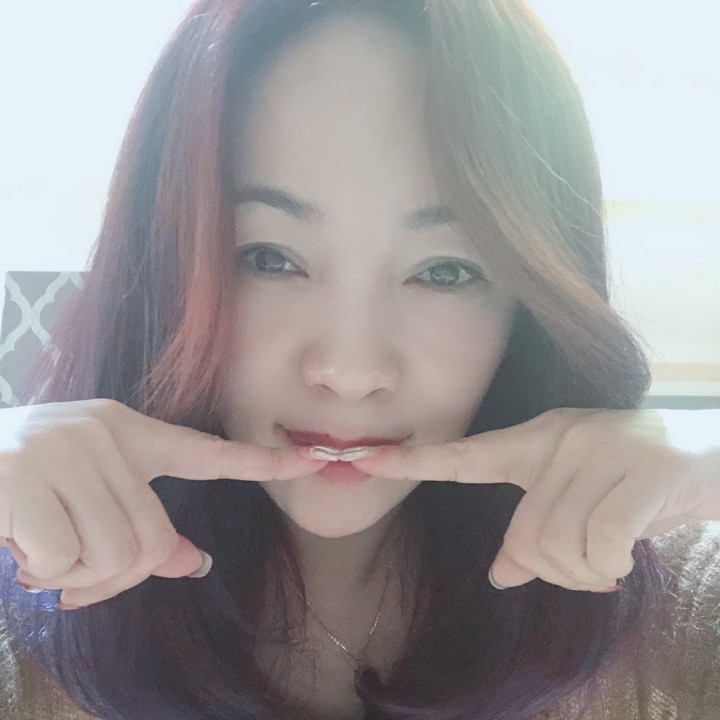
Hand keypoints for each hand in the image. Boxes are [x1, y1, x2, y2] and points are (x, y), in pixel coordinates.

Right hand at [0, 400, 324, 608]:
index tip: (312, 460)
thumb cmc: (21, 486)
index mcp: (126, 430)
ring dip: (76, 579)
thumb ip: (140, 522)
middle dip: (118, 578)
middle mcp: (103, 432)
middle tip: (77, 582)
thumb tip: (193, 562)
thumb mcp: (88, 496)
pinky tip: (17, 548)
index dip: (261, 462)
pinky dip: (40, 575)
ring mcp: (65, 449)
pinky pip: (64, 563)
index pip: (206, 452)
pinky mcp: (24, 476)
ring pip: (114, 555)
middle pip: (154, 539)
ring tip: (42, 556)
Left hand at [350, 407, 719, 591]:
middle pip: (522, 534)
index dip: (414, 461)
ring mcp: (604, 450)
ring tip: (609, 560)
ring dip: (583, 574)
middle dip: (551, 570)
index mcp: (539, 440)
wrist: (715, 455)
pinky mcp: (646, 470)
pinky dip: (608, 570)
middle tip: (588, 567)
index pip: (466, 455)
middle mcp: (564, 438)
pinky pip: (599, 546)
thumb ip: (536, 531)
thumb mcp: (579, 503)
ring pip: (558, 545)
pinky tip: (624, 560)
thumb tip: (501, 575)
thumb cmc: (637, 485)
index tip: (362, 460)